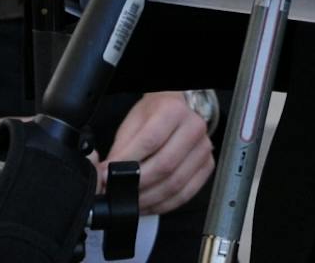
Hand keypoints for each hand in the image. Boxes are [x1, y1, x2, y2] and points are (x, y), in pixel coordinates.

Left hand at [105, 91, 214, 215]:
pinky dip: (165, 205)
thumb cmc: (154, 115)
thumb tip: (106, 175)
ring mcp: (203, 148)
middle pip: (165, 165)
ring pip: (176, 183)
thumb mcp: (133, 123)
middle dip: (138, 184)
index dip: (127, 162)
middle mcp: (193, 127)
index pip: (149, 141)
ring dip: (150, 199)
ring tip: (132, 202)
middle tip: (120, 192)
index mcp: (173, 110)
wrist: (178, 109)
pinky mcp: (207, 165)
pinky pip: (186, 194)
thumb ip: (121, 149)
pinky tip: (150, 205)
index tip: (110, 175)